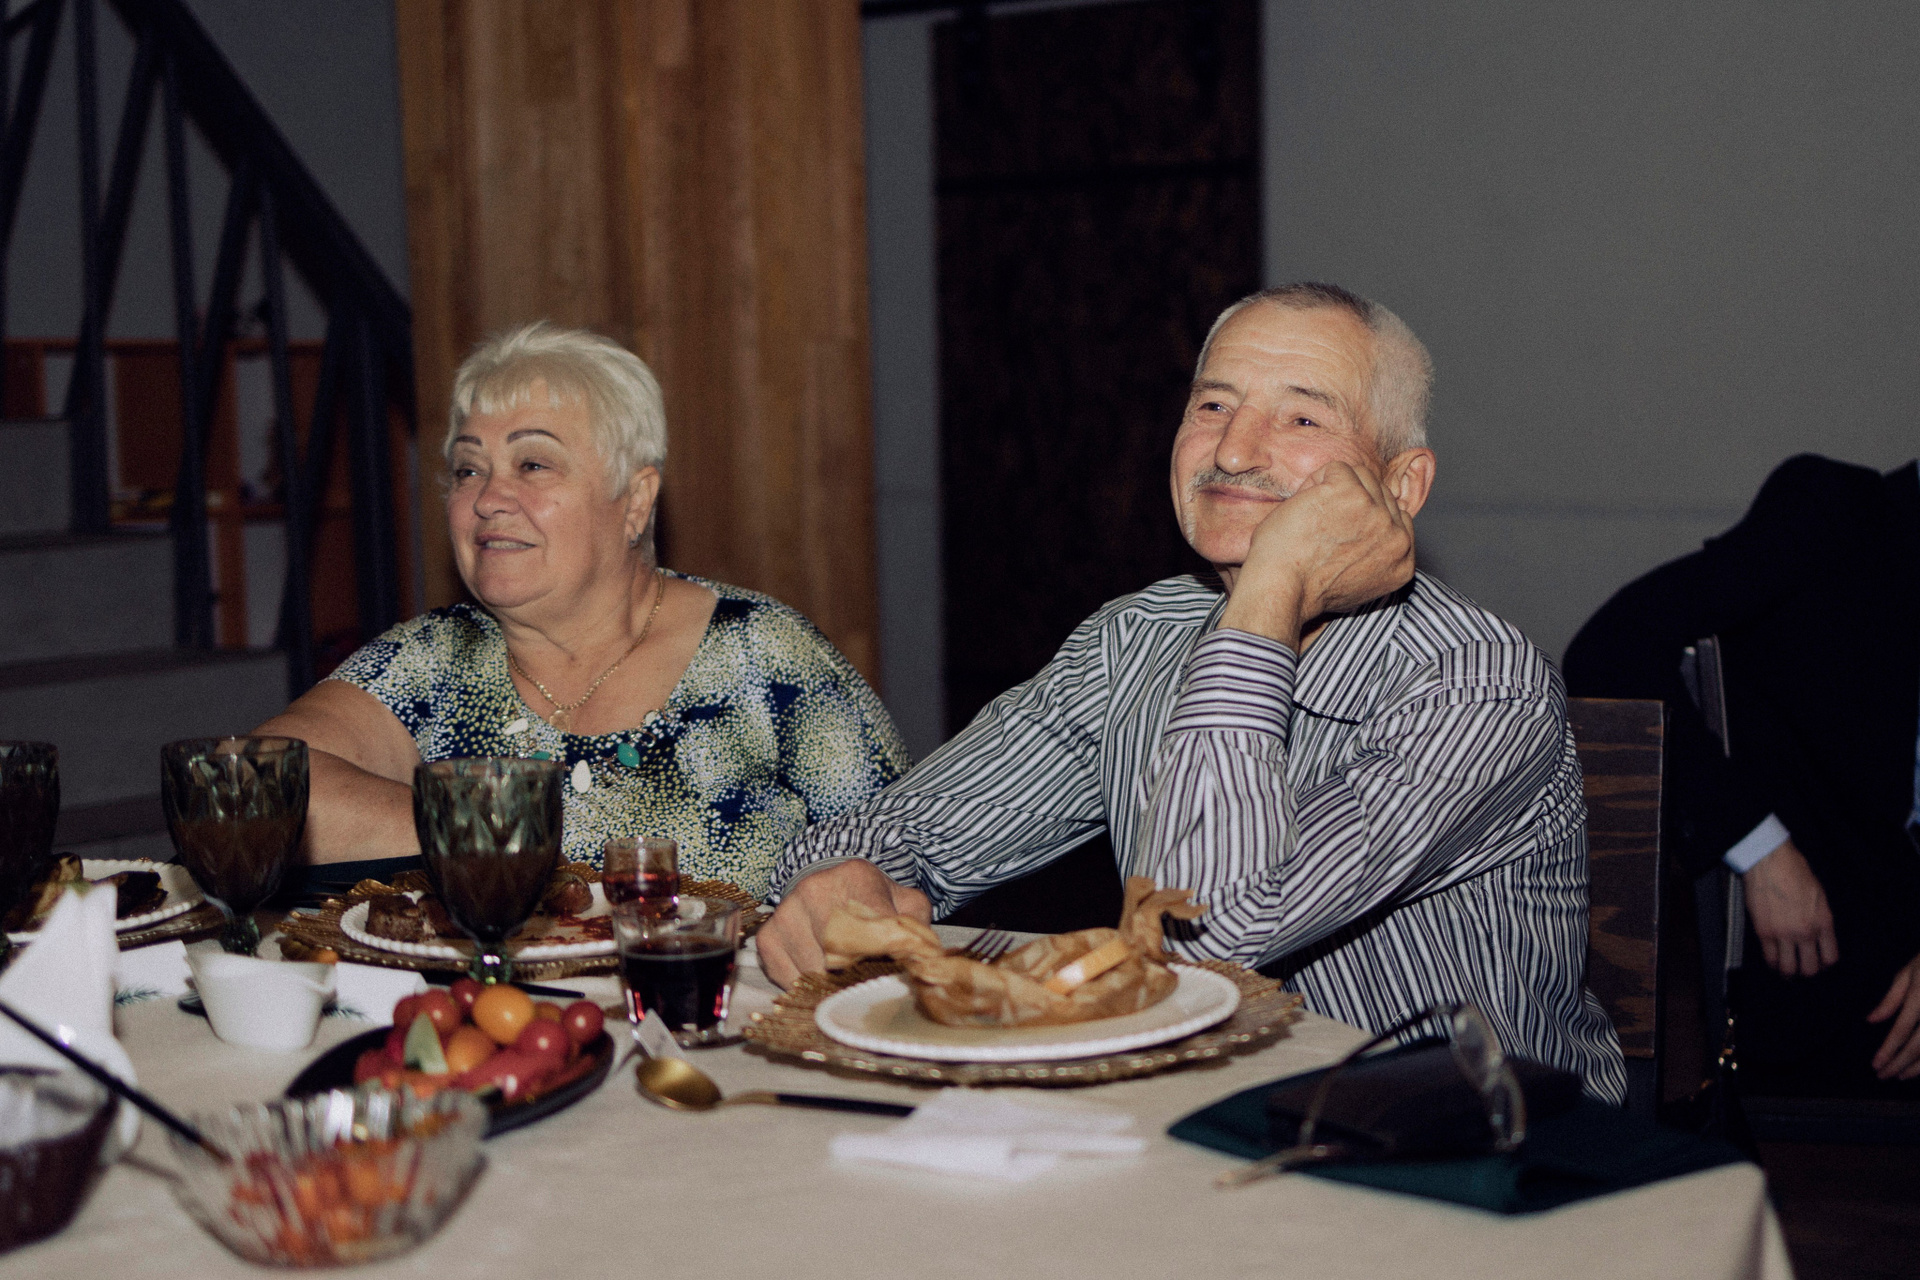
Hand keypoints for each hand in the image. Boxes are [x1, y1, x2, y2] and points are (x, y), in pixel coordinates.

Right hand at [757, 860, 930, 988]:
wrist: (828, 883)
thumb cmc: (872, 899)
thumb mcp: (904, 903)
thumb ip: (918, 929)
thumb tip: (923, 961)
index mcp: (856, 878)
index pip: (876, 928)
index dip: (889, 957)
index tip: (896, 972)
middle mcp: (815, 891)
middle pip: (842, 955)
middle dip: (860, 977)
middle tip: (871, 983)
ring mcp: (787, 915)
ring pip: (815, 973)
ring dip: (834, 985)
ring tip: (848, 979)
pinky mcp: (768, 939)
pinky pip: (791, 980)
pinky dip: (809, 988)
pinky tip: (823, 975)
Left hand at [1219, 460, 1416, 648]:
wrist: (1281, 589)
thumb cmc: (1304, 587)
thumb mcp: (1357, 579)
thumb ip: (1375, 552)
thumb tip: (1373, 521)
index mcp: (1403, 561)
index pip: (1394, 516)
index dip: (1362, 518)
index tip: (1337, 536)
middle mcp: (1398, 538)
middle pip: (1380, 494)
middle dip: (1348, 503)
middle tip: (1320, 531)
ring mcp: (1377, 514)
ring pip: (1361, 476)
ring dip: (1331, 491)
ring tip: (1312, 520)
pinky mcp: (1351, 493)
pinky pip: (1336, 469)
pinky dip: (1313, 483)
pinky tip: (1303, 509)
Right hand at [1742, 838, 1837, 976]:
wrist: (1770, 862)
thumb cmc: (1796, 872)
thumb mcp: (1820, 897)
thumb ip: (1820, 919)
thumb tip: (1816, 935)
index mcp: (1824, 923)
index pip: (1830, 957)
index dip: (1824, 965)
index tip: (1819, 963)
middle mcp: (1806, 933)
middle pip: (1810, 968)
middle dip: (1806, 972)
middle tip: (1801, 969)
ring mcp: (1784, 934)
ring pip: (1788, 968)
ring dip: (1788, 973)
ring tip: (1785, 972)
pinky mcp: (1764, 932)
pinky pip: (1769, 958)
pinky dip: (1772, 963)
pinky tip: (1772, 961)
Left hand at [1870, 952, 1919, 1078]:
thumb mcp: (1909, 972)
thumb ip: (1891, 999)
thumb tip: (1871, 1020)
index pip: (1902, 1030)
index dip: (1888, 1050)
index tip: (1875, 1065)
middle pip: (1918, 1046)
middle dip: (1900, 1064)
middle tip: (1883, 1076)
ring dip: (1918, 1068)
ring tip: (1900, 1076)